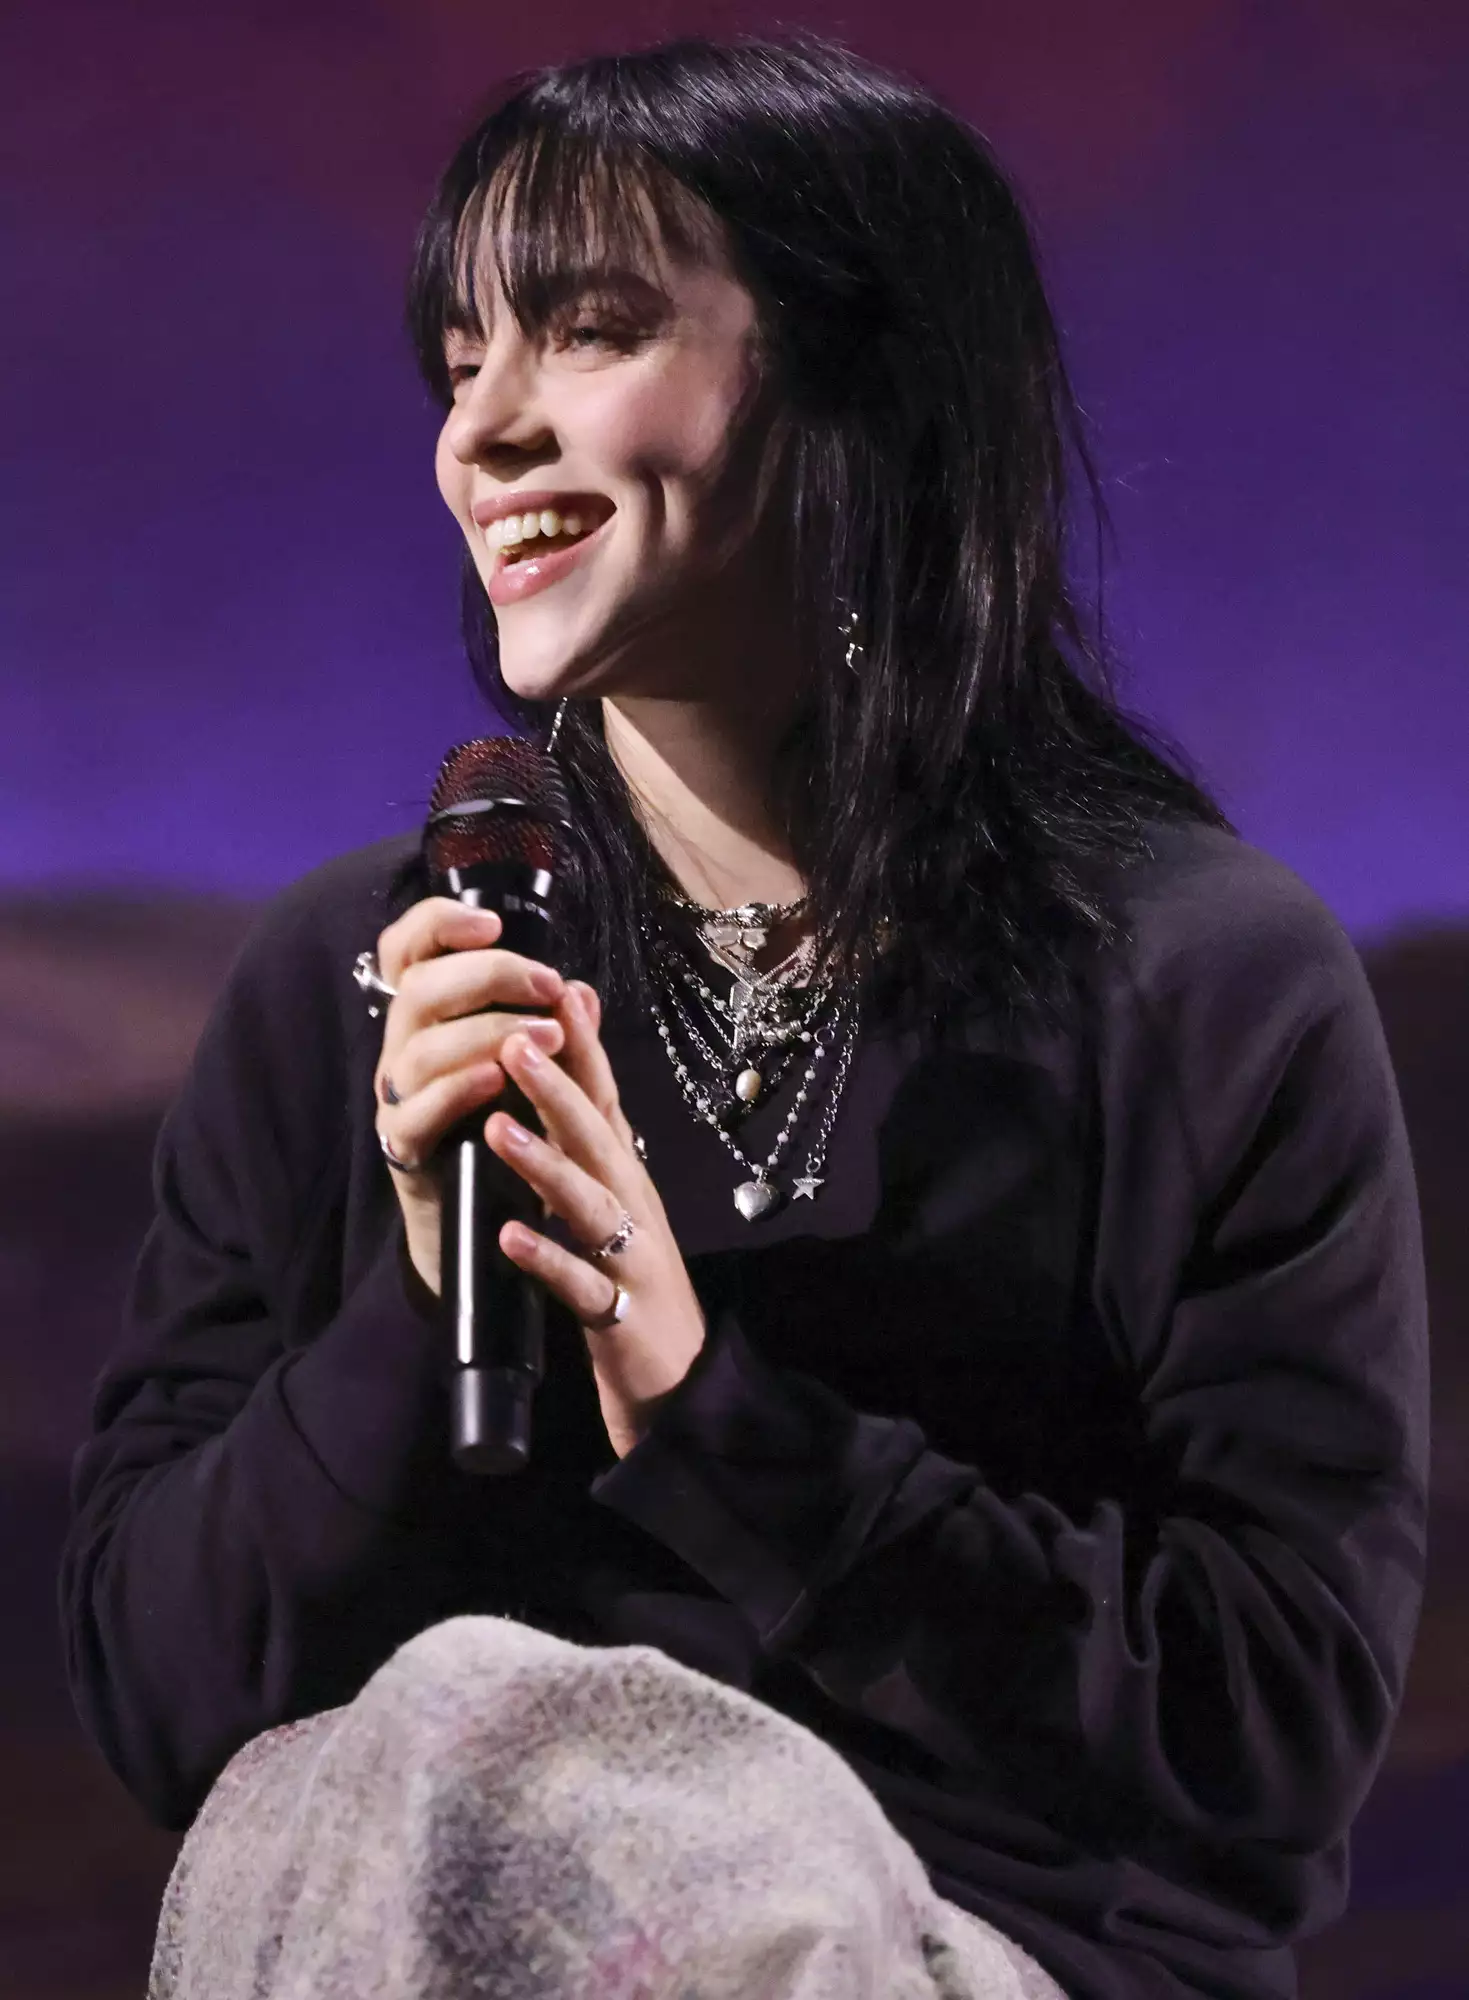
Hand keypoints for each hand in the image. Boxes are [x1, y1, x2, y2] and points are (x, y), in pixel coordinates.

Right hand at [370, 897, 569, 1294]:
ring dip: (486, 1033)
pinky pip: (416, 1111)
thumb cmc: (504, 1127)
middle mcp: (404, 1046)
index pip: (408, 949)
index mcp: (429, 1015)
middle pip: (420, 988)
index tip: (493, 923)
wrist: (482, 1215)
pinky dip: (457, 1090)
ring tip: (547, 1036)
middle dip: (489, 976)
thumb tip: (581, 992)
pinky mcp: (402, 1145)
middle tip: (547, 986)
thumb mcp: (536, 1072)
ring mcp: (397, 1095)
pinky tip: (497, 1081)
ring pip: (421, 1048)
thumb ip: (556, 1031)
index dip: (438, 923)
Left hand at [486, 984, 706, 1457]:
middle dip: (557, 1088)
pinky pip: (577, 1284)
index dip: (583, 1046)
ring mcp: (628, 1257)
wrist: (679, 1377)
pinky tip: (508, 1238)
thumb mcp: (615, 1194)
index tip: (556, 990)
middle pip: (597, 1137)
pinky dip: (545, 1259)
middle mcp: (633, 1203)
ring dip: (543, 1163)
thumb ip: (592, 1131)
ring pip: (586, 1201)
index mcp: (626, 1174)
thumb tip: (574, 1063)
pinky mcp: (616, 1313)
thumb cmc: (633, 1275)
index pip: (606, 1098)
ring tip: (498, 1128)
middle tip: (514, 1041)